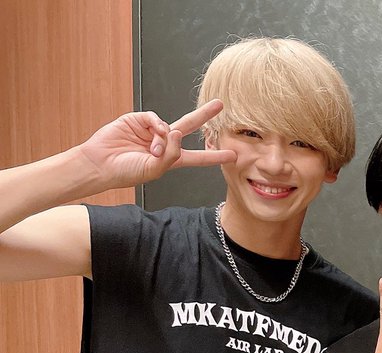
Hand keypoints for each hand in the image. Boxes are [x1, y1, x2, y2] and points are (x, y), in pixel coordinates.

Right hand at [76, 100, 234, 188]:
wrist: (100, 163)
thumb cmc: (126, 171)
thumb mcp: (154, 170)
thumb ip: (170, 155)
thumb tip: (177, 133)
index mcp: (171, 160)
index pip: (198, 157)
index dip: (215, 156)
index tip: (233, 155)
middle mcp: (164, 143)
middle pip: (189, 127)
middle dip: (204, 115)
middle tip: (220, 105)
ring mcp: (151, 131)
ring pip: (169, 126)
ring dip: (163, 138)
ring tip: (152, 150)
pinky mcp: (138, 120)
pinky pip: (154, 117)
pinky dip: (156, 125)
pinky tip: (151, 133)